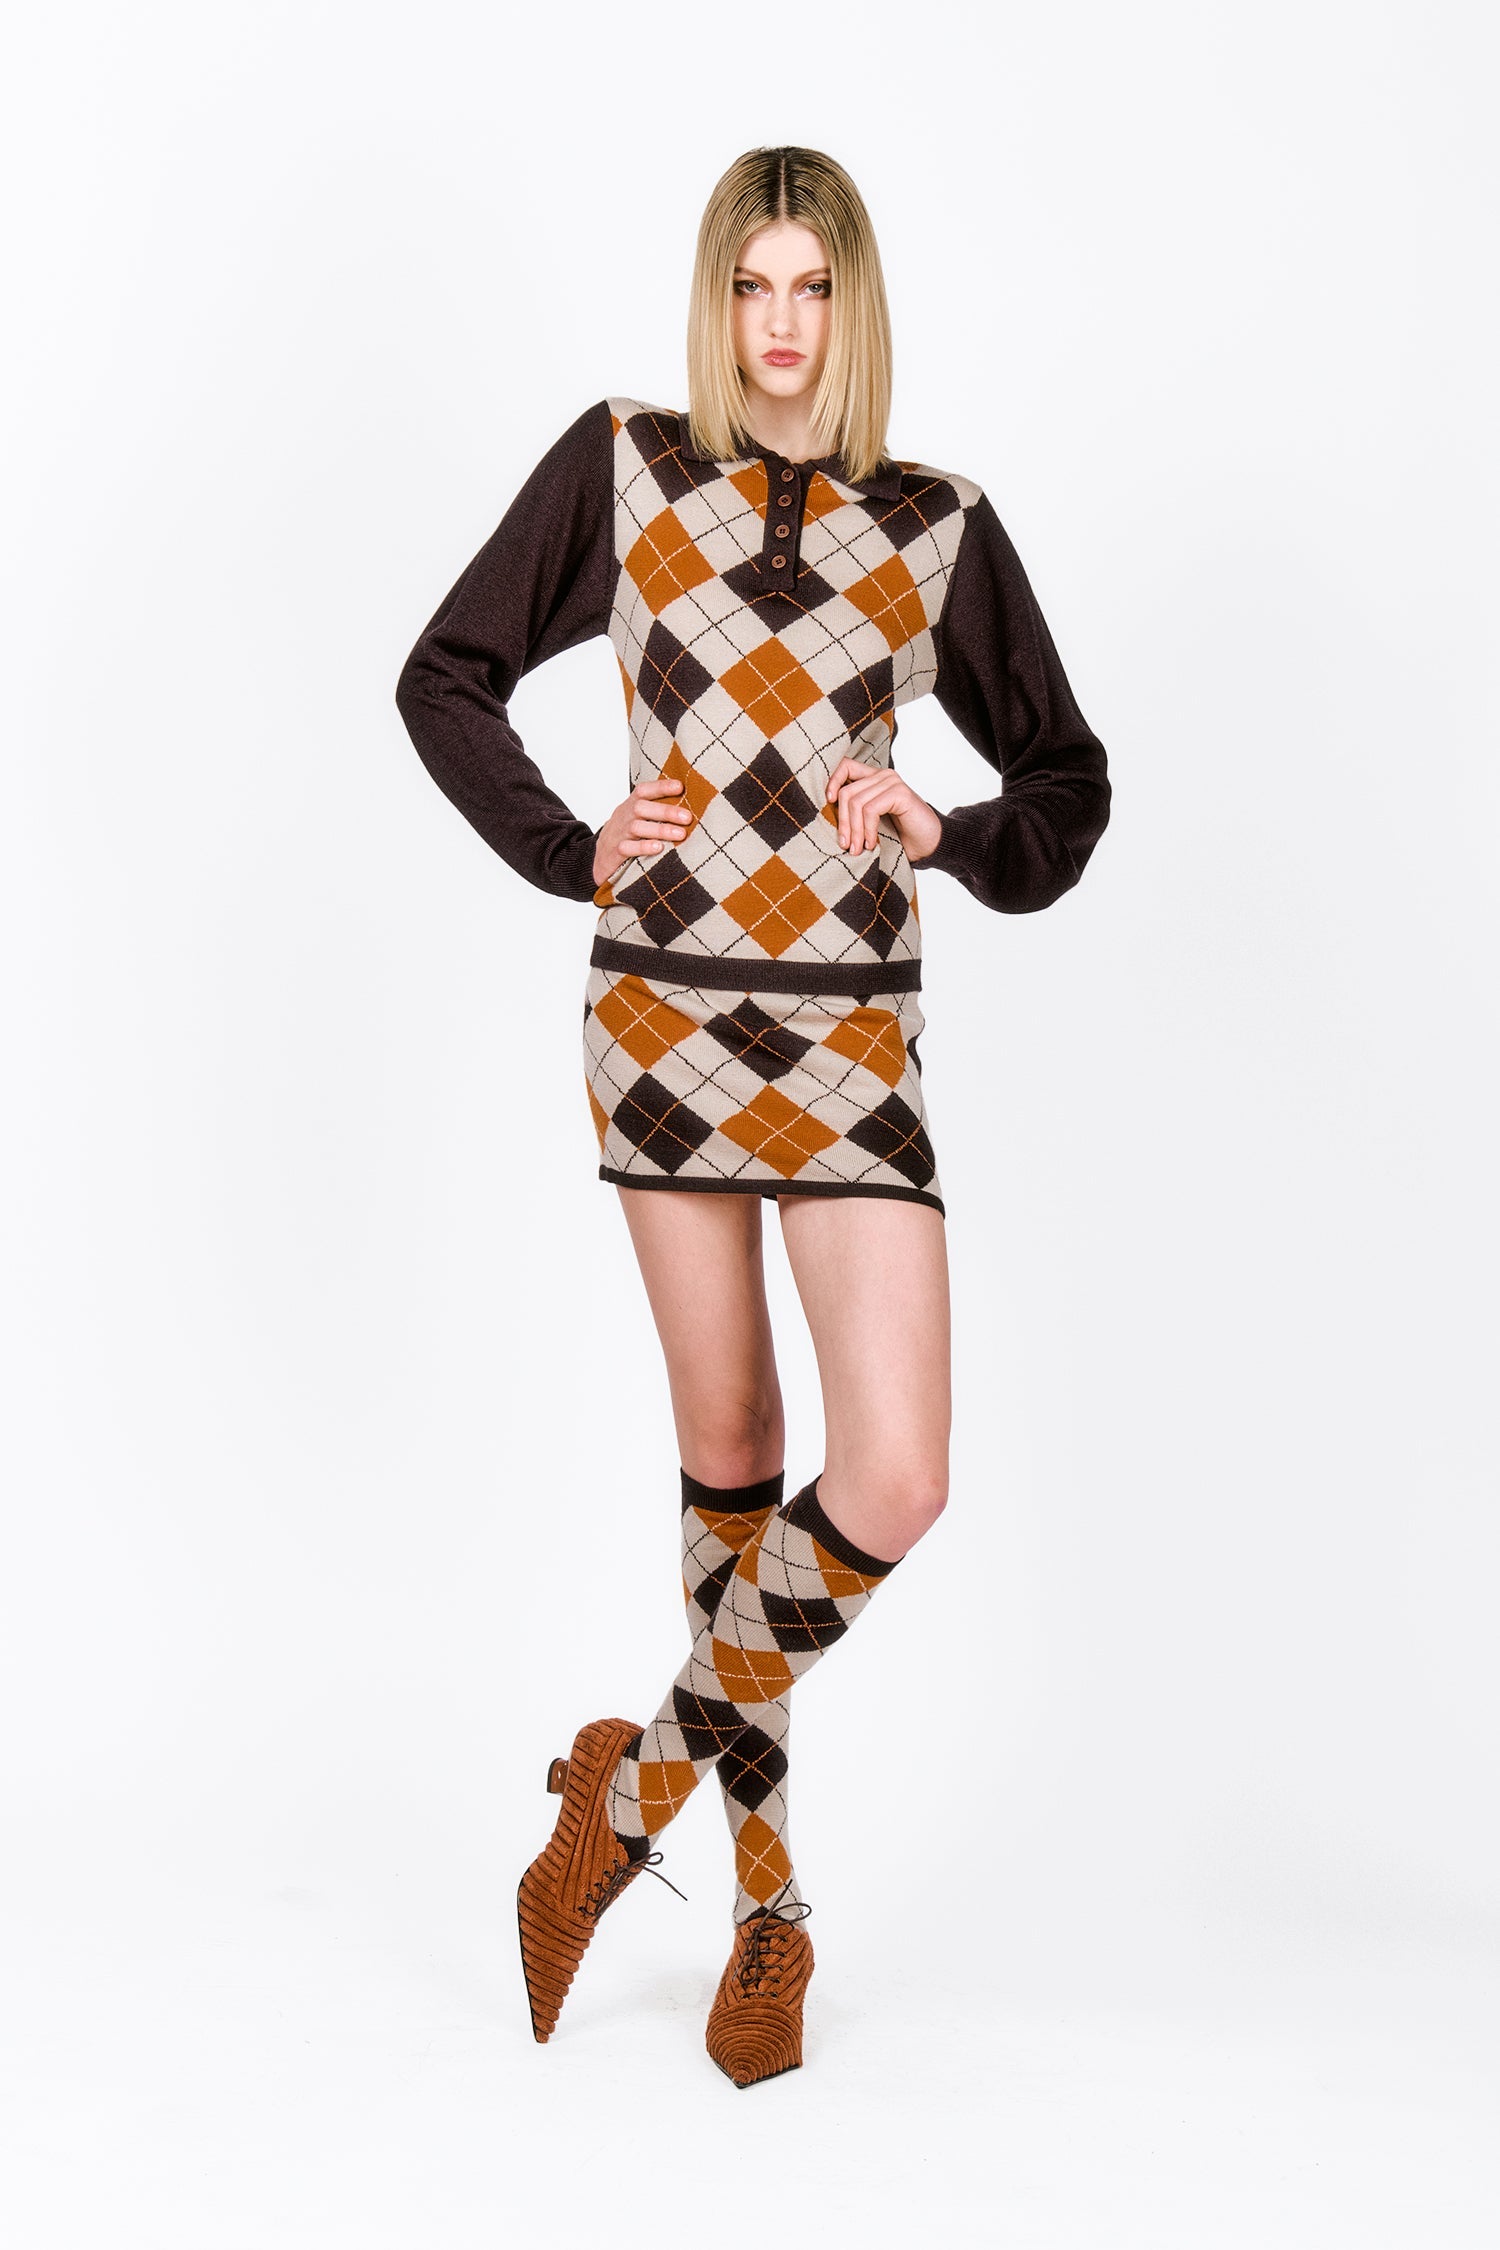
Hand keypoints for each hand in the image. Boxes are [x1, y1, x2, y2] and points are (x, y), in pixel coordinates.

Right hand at [592, 776, 692, 885]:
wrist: (598, 858)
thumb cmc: (625, 835)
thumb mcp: (637, 818)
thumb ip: (656, 810)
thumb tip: (689, 806)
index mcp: (630, 806)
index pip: (643, 791)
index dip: (661, 787)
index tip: (680, 787)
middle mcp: (624, 817)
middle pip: (641, 808)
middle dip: (666, 811)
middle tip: (687, 817)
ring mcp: (618, 834)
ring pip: (637, 828)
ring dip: (660, 830)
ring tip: (680, 834)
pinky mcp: (615, 853)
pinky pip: (627, 848)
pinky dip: (643, 847)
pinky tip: (658, 848)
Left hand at [825, 756, 942, 862]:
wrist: (930, 844)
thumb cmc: (900, 835)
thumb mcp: (871, 822)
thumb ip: (854, 813)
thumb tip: (825, 816)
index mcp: (874, 778)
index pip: (845, 765)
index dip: (832, 781)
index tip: (829, 803)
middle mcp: (883, 775)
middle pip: (847, 792)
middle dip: (843, 822)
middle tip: (845, 845)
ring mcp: (892, 782)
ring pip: (856, 803)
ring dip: (854, 830)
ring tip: (857, 849)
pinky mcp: (900, 793)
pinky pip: (871, 810)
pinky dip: (868, 830)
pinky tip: (872, 844)